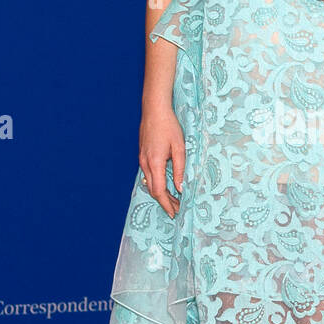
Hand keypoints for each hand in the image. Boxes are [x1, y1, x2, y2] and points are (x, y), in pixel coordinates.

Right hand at [138, 101, 185, 218]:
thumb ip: (180, 169)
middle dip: (165, 202)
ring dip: (161, 194)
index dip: (167, 204)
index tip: (174, 213)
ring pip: (150, 183)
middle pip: (153, 190)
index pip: (159, 191)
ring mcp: (142, 159)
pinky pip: (148, 175)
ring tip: (173, 200)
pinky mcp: (143, 155)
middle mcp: (145, 163)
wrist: (154, 110)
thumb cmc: (168, 126)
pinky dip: (157, 184)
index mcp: (155, 163)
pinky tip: (165, 185)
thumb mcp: (179, 148)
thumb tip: (181, 188)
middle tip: (176, 210)